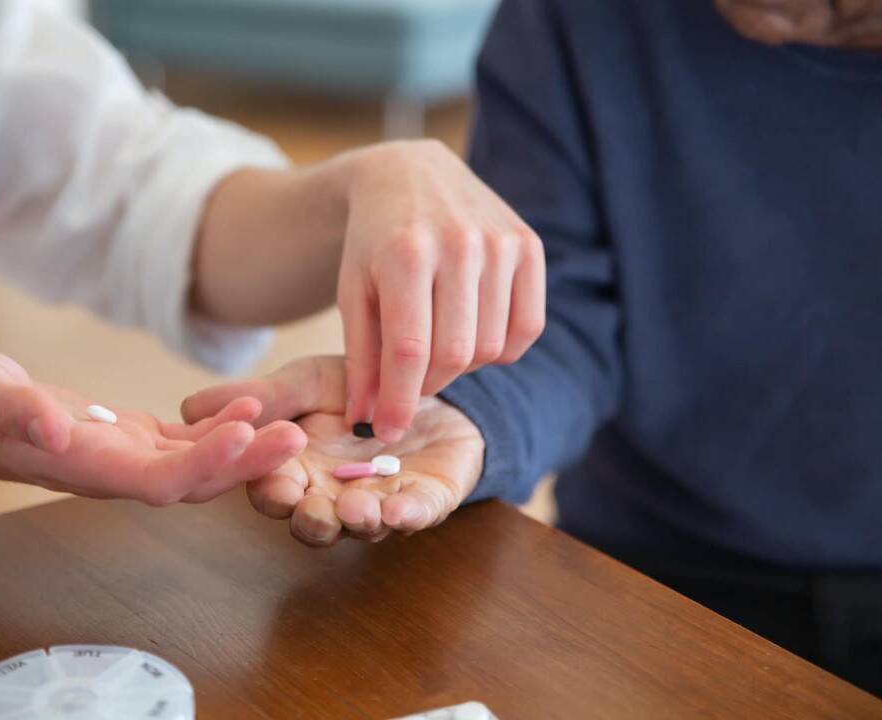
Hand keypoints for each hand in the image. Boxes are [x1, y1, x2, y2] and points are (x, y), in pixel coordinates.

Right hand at [0, 348, 305, 505]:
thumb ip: (17, 411)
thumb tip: (56, 428)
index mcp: (86, 467)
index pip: (156, 481)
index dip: (203, 464)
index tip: (245, 436)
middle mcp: (116, 471)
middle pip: (193, 479)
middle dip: (245, 461)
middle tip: (296, 436)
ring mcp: (128, 458)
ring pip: (198, 463)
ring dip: (245, 447)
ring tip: (291, 422)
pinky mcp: (134, 438)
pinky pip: (186, 441)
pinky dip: (220, 427)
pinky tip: (252, 405)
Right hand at [182, 356, 484, 546]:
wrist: (427, 379)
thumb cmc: (359, 386)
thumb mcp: (307, 382)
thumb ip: (262, 397)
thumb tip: (188, 407)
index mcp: (297, 471)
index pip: (273, 492)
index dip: (270, 490)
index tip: (273, 480)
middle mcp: (333, 496)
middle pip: (312, 522)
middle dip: (311, 519)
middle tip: (311, 507)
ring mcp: (380, 502)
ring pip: (362, 527)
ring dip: (356, 523)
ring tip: (355, 510)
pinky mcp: (426, 499)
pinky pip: (417, 514)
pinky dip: (408, 516)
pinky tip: (399, 508)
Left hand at [336, 141, 544, 441]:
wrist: (408, 174)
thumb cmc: (373, 242)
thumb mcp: (353, 293)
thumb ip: (360, 358)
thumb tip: (366, 422)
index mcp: (405, 253)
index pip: (409, 351)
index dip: (399, 401)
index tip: (387, 430)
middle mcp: (459, 243)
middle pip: (455, 354)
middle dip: (429, 384)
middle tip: (412, 379)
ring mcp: (500, 242)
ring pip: (491, 346)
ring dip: (463, 364)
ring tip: (438, 345)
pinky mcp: (529, 245)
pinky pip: (526, 328)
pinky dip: (501, 348)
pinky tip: (473, 331)